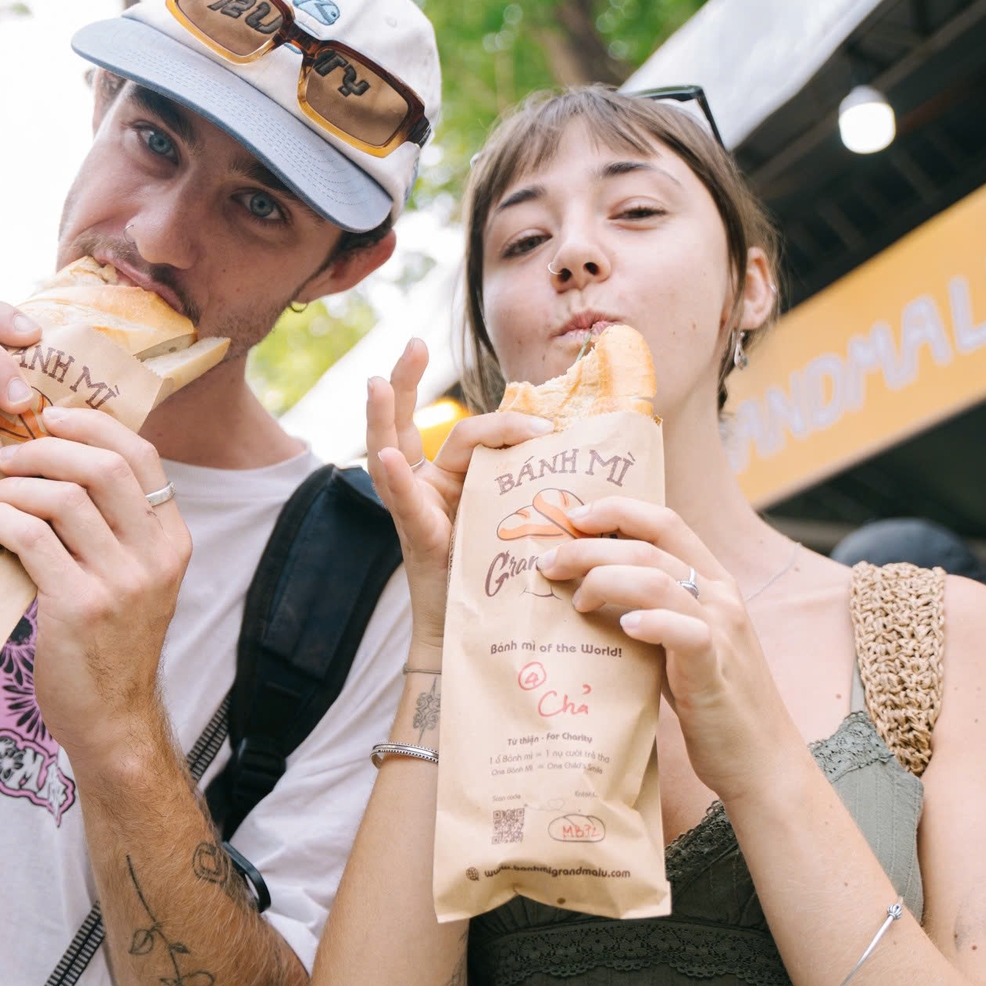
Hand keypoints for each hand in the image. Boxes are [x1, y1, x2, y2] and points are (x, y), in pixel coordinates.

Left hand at [0, 405, 189, 767]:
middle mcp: (156, 555)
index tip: (48, 420)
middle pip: (101, 465)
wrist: (112, 719)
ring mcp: (121, 581)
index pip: (140, 454)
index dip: (90, 426)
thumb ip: (112, 527)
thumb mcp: (132, 579)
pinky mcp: (80, 605)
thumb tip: (59, 461)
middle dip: (43, 448)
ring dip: (9, 486)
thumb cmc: (109, 645)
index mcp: (172, 539)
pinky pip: (31, 536)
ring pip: (61, 497)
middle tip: (4, 456)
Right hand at [365, 338, 551, 646]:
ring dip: (384, 416)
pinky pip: (402, 505)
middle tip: (413, 344)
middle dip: (408, 382)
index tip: (541, 414)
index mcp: (461, 482)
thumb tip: (607, 467)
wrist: (487, 641)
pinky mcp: (416, 539)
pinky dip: (393, 480)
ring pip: (393, 453)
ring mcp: (416, 510)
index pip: (472, 433)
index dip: (501, 417)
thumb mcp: (535, 529)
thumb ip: (551, 496)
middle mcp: (431, 489)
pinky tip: (386, 459)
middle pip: (412, 427)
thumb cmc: (514, 586)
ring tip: (379, 383)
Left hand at [536, 496, 801, 803]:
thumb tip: (584, 589)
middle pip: (650, 544)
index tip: (571, 517)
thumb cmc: (710, 699)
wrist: (760, 759)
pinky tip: (625, 627)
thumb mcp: (678, 642)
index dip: (616, 510)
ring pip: (659, 579)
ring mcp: (722, 629)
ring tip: (577, 600)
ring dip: (605, 579)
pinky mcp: (716, 668)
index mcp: (712, 581)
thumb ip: (649, 610)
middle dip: (590, 546)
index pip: (664, 521)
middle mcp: (720, 595)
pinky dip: (652, 622)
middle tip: (548, 562)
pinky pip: (685, 631)